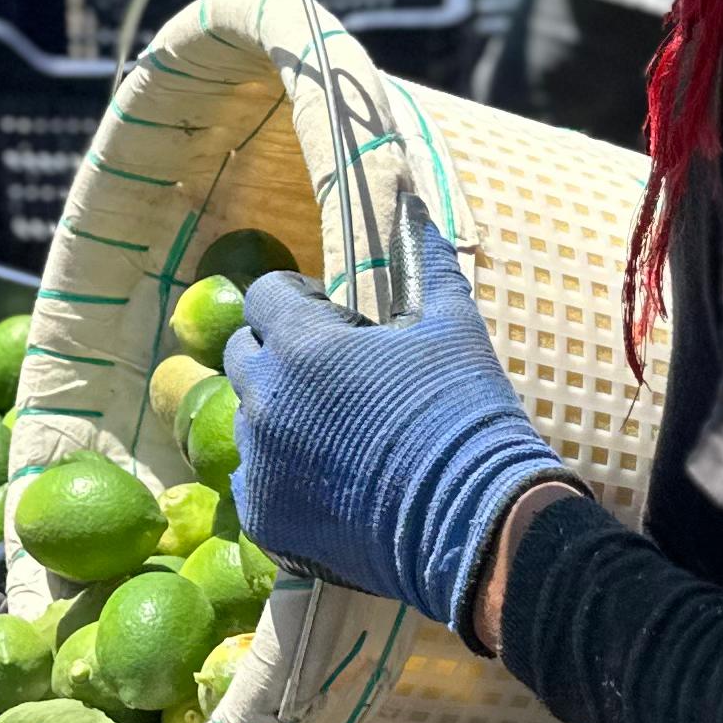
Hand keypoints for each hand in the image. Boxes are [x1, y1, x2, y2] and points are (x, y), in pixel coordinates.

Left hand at [220, 216, 564, 629]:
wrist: (477, 523)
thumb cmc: (466, 413)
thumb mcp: (452, 325)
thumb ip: (423, 258)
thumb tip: (413, 198)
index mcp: (302, 344)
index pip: (265, 297)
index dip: (299, 302)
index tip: (337, 321)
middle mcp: (266, 399)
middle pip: (245, 355)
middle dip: (280, 354)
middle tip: (336, 376)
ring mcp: (260, 461)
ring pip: (249, 418)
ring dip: (281, 414)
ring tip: (341, 434)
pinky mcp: (263, 516)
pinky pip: (256, 478)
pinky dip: (284, 475)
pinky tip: (335, 483)